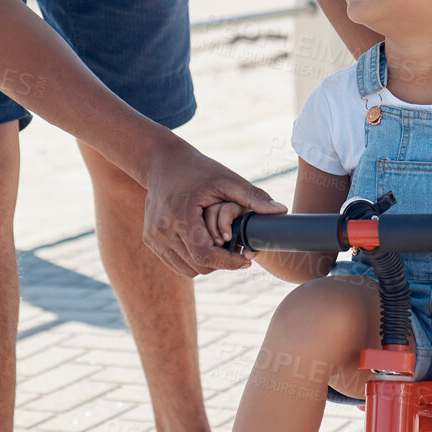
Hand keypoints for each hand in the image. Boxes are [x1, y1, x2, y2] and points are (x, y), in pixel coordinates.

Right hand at [143, 142, 287, 275]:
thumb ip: (253, 197)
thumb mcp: (227, 179)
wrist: (162, 162)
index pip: (205, 256)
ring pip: (188, 269)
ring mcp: (154, 237)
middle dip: (222, 262)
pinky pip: (177, 263)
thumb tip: (282, 211)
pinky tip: (205, 244)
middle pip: (199, 266)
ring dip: (207, 263)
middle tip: (238, 249)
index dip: (229, 262)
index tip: (247, 259)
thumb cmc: (198, 169)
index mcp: (181, 216)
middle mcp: (163, 230)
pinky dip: (193, 259)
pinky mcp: (150, 240)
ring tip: (222, 246)